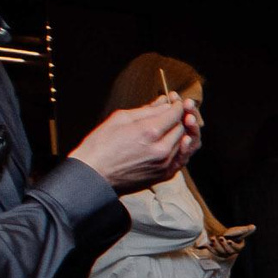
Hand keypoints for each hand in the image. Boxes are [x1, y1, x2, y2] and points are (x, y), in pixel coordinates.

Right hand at [69, 95, 198, 191]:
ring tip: (171, 125)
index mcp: (148, 132)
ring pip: (184, 142)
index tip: (174, 101)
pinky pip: (182, 158)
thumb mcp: (119, 119)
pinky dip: (181, 147)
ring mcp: (165, 164)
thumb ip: (146, 110)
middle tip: (173, 111)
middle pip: (181, 127)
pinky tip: (173, 141)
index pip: (175, 114)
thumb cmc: (100, 146)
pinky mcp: (165, 175)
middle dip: (180, 117)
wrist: (93, 176)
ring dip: (181, 132)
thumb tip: (164, 101)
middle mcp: (161, 149)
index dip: (176, 105)